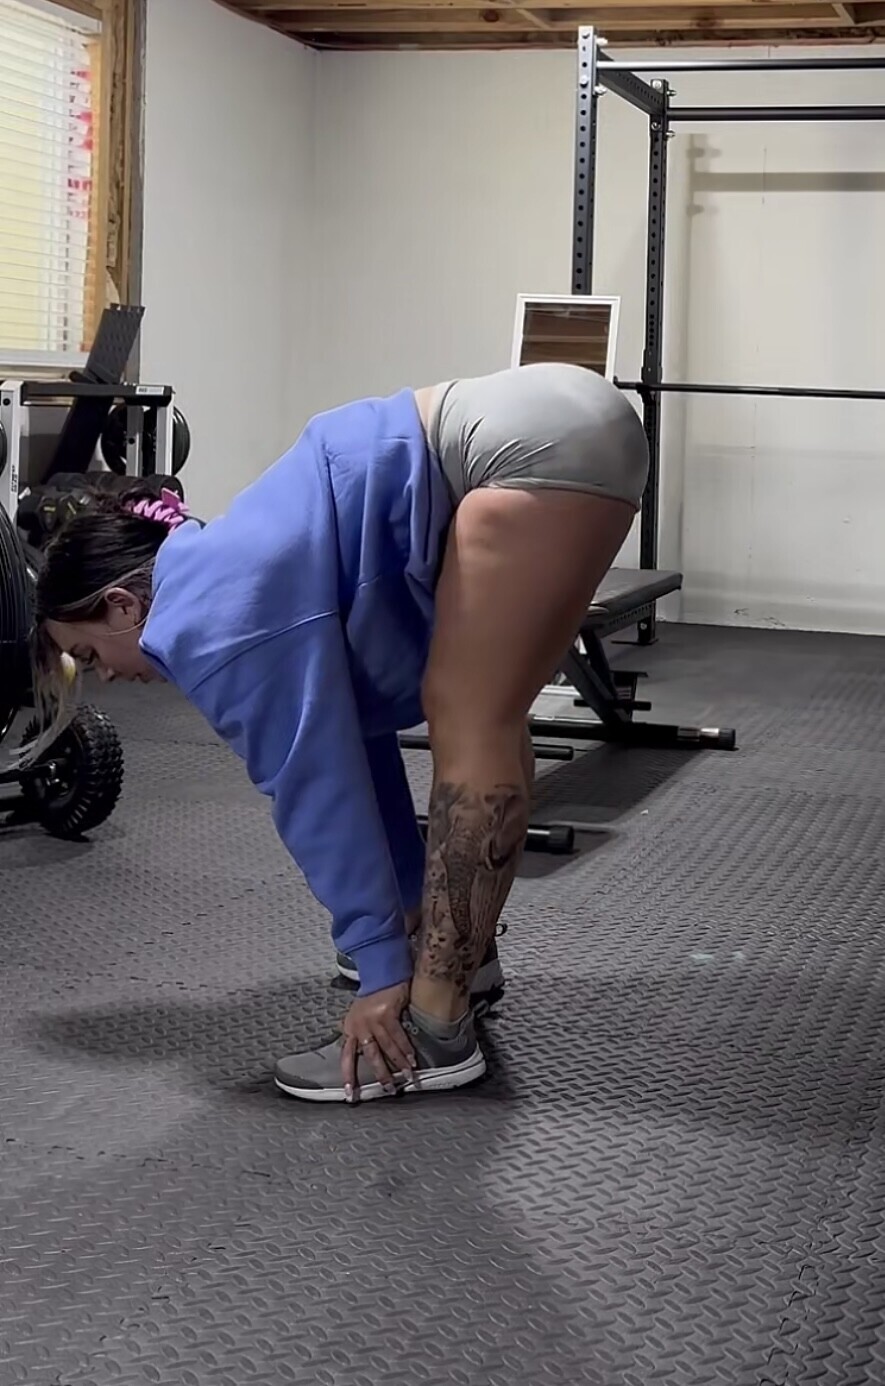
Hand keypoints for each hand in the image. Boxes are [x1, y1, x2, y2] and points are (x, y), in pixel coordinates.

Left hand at [341, 983, 415, 1101]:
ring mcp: (373, 1020)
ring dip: (399, 1063)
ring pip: (387, 1048)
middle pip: (370, 1056)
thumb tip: (366, 1054)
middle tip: (389, 1088)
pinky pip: (398, 1036)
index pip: (346, 1056)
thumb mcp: (359, 1016)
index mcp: (350, 1028)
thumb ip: (361, 1034)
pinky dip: (406, 1048)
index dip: (349, 1075)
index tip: (350, 1094)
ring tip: (407, 1076)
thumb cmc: (372, 996)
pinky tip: (413, 1058)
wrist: (382, 973)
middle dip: (381, 1074)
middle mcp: (359, 1026)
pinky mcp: (387, 1013)